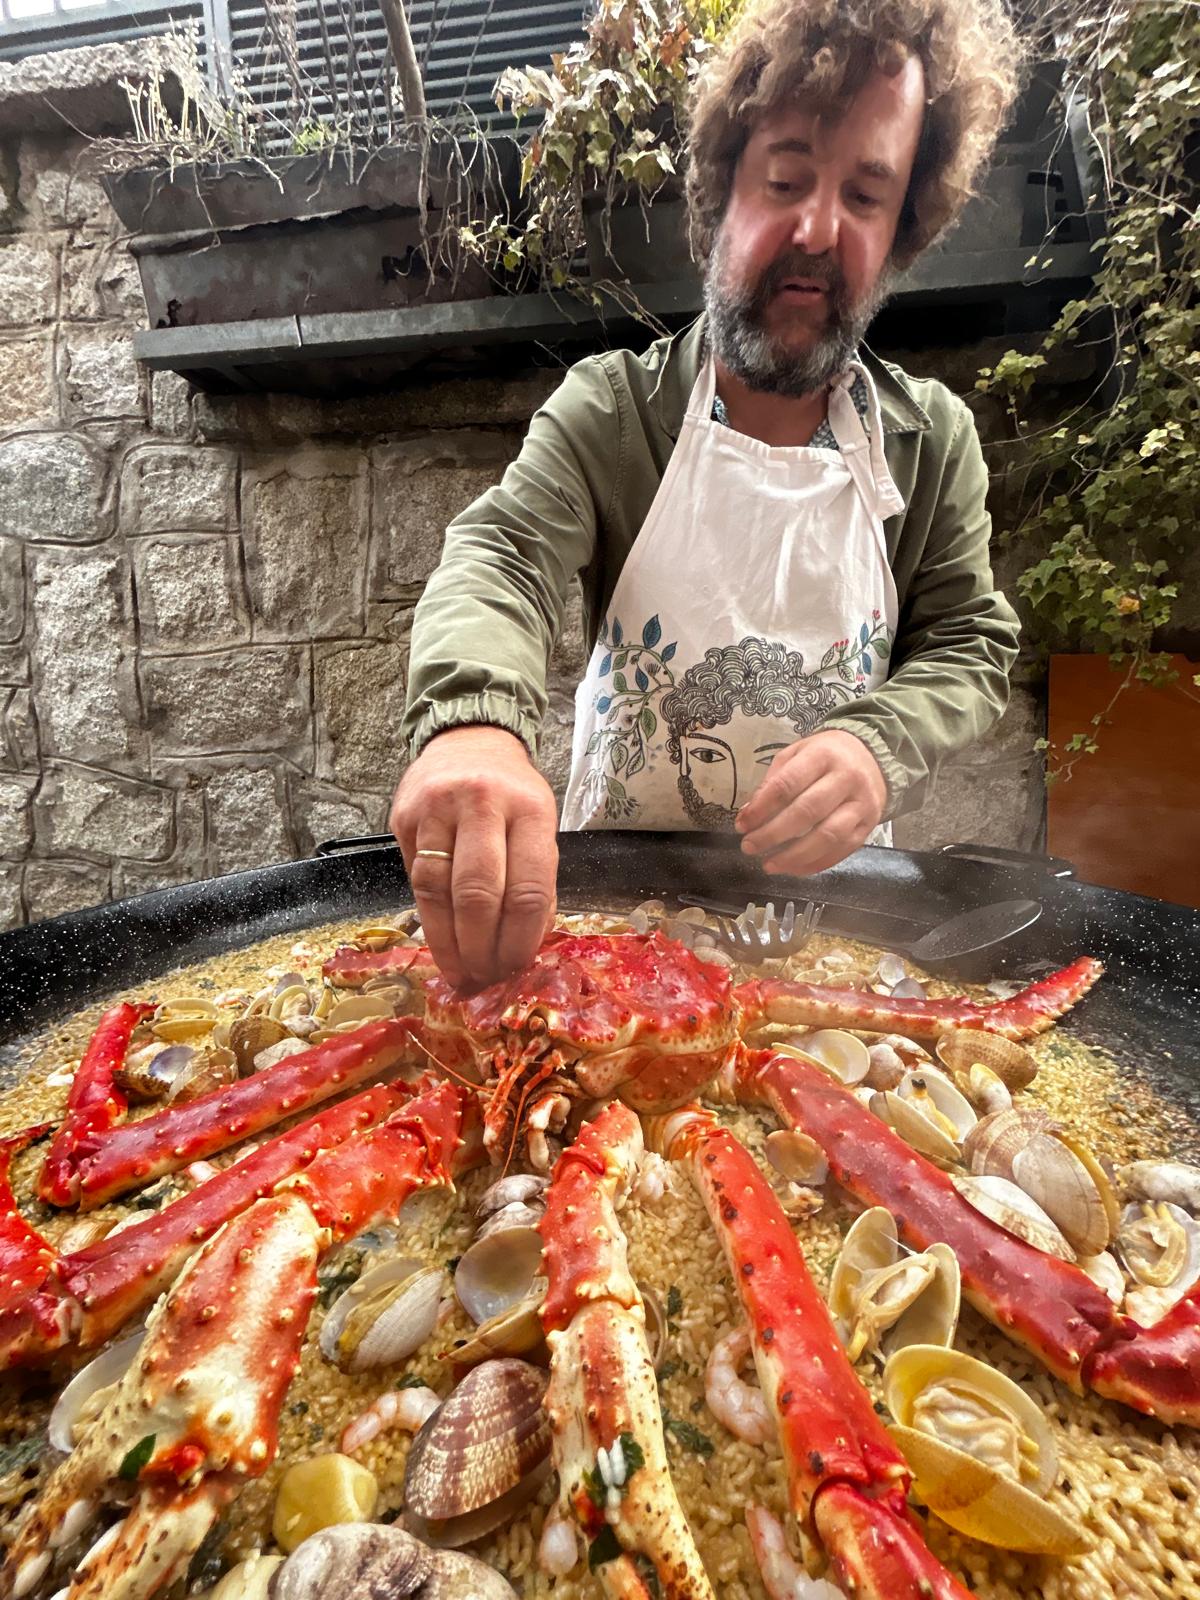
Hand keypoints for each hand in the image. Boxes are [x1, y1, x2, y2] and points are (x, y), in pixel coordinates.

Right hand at [389, 726, 558, 989]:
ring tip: (461, 974)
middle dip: (482, 948)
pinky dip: (429, 920)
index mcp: (530, 810)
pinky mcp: (405, 816)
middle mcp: (483, 804)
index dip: (520, 940)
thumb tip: (521, 949)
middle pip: (478, 894)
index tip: (516, 969)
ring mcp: (438, 808)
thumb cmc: (511, 794)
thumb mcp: (538, 824)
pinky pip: (415, 879)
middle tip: (485, 979)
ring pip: (438, 891)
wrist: (468, 741)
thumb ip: (534, 878)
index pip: (528, 889)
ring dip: (450, 944)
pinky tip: (441, 944)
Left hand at [735, 730, 886, 876]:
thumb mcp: (797, 754)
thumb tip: (749, 814)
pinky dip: (815, 864)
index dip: (761, 808)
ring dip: (794, 856)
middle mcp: (847, 778)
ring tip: (769, 864)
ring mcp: (862, 804)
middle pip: (807, 812)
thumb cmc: (826, 756)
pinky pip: (841, 851)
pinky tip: (793, 868)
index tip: (741, 825)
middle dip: (773, 834)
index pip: (787, 785)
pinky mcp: (869, 826)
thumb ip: (773, 781)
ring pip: (827, 836)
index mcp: (823, 755)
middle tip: (749, 847)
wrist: (873, 758)